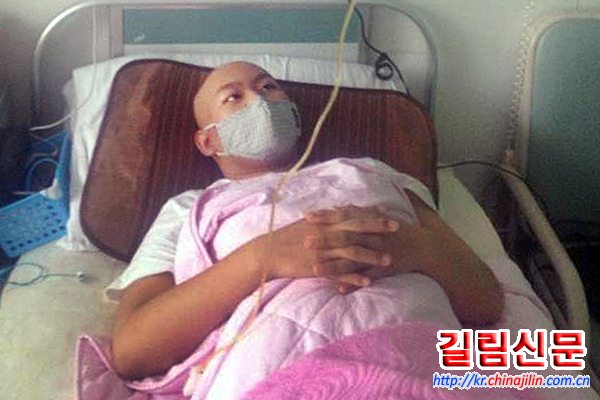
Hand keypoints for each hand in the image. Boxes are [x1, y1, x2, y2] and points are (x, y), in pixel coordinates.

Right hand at [250, 208, 399, 281]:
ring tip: (388, 260)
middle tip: (397, 227)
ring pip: (353, 252)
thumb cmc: (288, 237)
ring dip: (372, 256)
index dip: (370, 213)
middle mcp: (327, 234)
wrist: (269, 252)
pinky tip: (368, 282)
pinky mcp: (319, 268)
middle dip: (378, 228)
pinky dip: (355, 278)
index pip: (351, 215)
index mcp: (324, 222)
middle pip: (357, 229)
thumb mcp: (308, 223)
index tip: (386, 211)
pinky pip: (340, 274)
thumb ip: (327, 218)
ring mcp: (324, 251)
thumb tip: (340, 209)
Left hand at [304, 205, 435, 293]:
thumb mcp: (377, 217)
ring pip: (352, 261)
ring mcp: (377, 254)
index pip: (343, 217)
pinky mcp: (384, 269)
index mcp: (368, 223)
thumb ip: (356, 213)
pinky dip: (354, 283)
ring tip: (315, 269)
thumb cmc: (397, 231)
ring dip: (333, 265)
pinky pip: (367, 277)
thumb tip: (336, 208)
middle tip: (304, 241)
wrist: (423, 246)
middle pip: (344, 238)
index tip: (307, 216)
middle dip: (324, 240)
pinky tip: (339, 290)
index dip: (326, 216)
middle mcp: (372, 237)